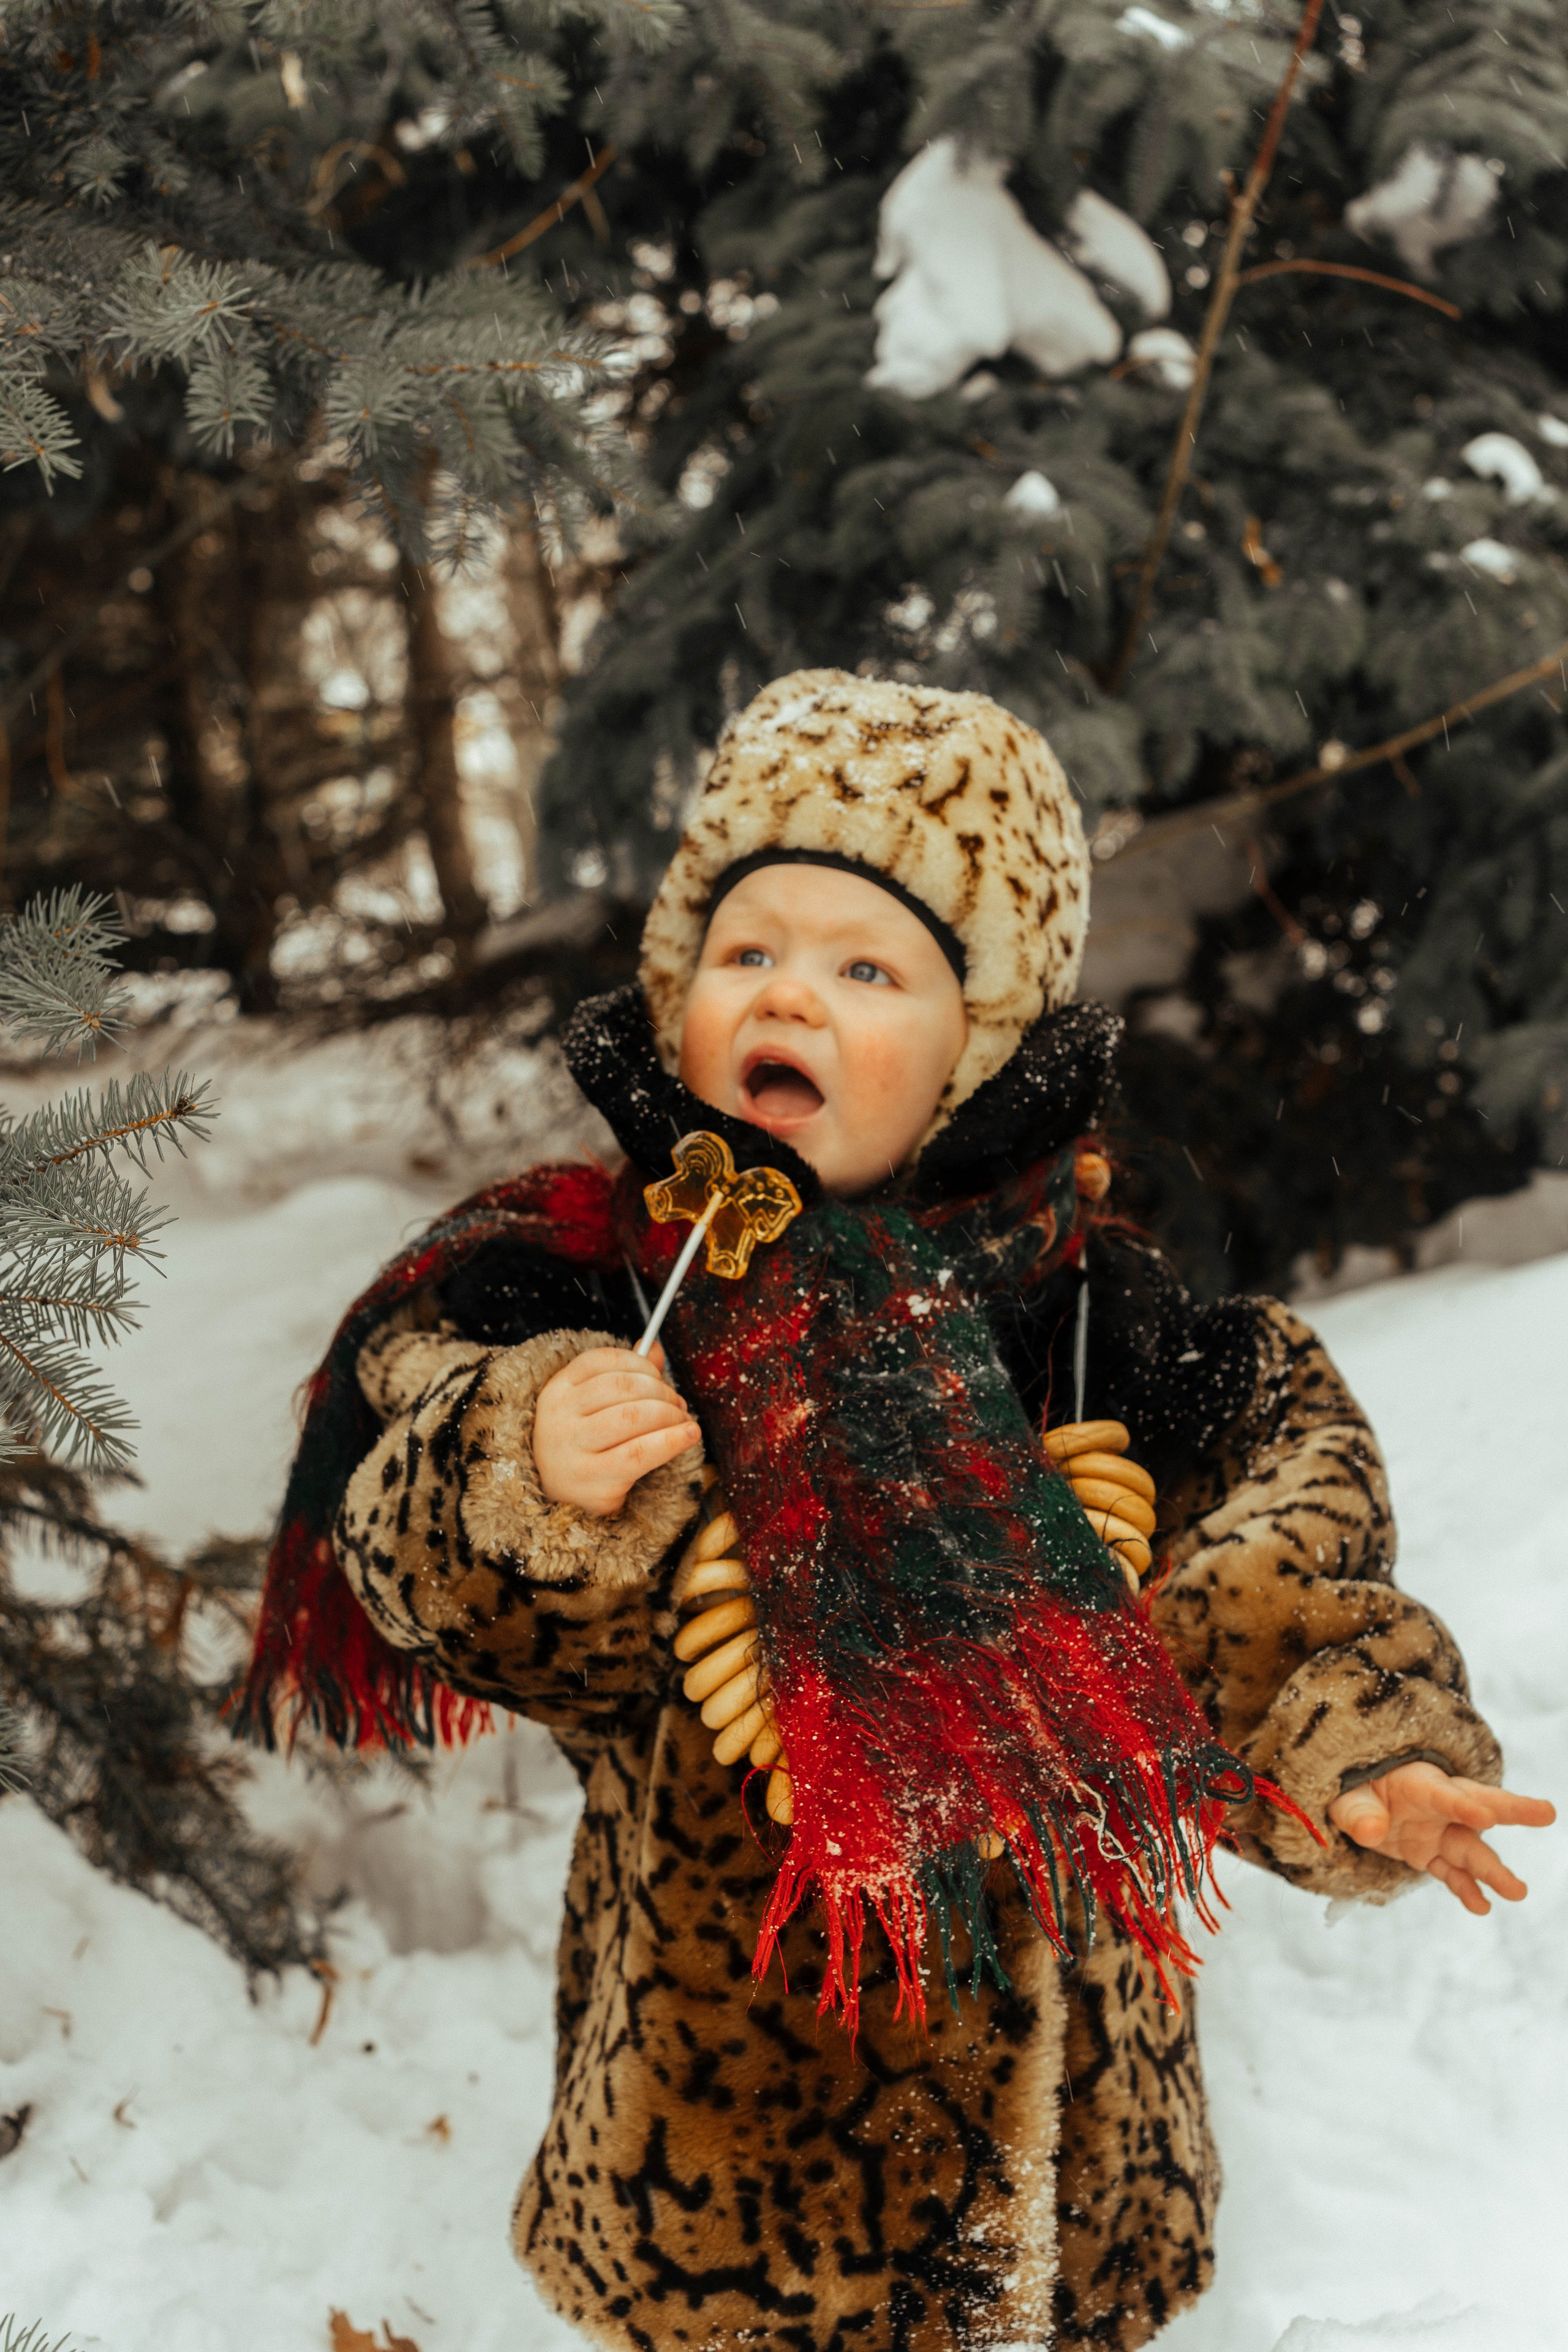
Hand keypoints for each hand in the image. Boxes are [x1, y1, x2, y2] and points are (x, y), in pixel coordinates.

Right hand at [533, 1342, 699, 1517]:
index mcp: (558, 1389)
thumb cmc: (585, 1444)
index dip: (641, 1364)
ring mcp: (572, 1448)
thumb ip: (624, 1376)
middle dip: (662, 1392)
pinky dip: (672, 1440)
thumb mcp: (593, 1406)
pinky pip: (640, 1453)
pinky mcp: (592, 1478)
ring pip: (632, 1416)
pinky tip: (689, 1436)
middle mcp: (559, 1416)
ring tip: (683, 1421)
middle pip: (622, 1387)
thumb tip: (656, 1350)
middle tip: (679, 1404)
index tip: (660, 1377)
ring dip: (669, 1414)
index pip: (603, 1360)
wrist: (561, 1497)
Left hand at [1328, 1761, 1554, 1914]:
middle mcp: (1438, 1807)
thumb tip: (1372, 1830)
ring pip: (1472, 1850)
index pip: (1444, 1793)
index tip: (1486, 1816)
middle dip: (1513, 1809)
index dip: (1463, 1805)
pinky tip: (1482, 1906)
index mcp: (1418, 1782)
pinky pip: (1453, 1874)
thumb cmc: (1356, 1789)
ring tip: (1518, 1892)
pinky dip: (1467, 1890)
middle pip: (1479, 1806)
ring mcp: (1439, 1832)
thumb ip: (1357, 1810)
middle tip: (1546, 1812)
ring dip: (1493, 1871)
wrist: (1357, 1800)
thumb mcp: (1346, 1795)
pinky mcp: (1432, 1855)